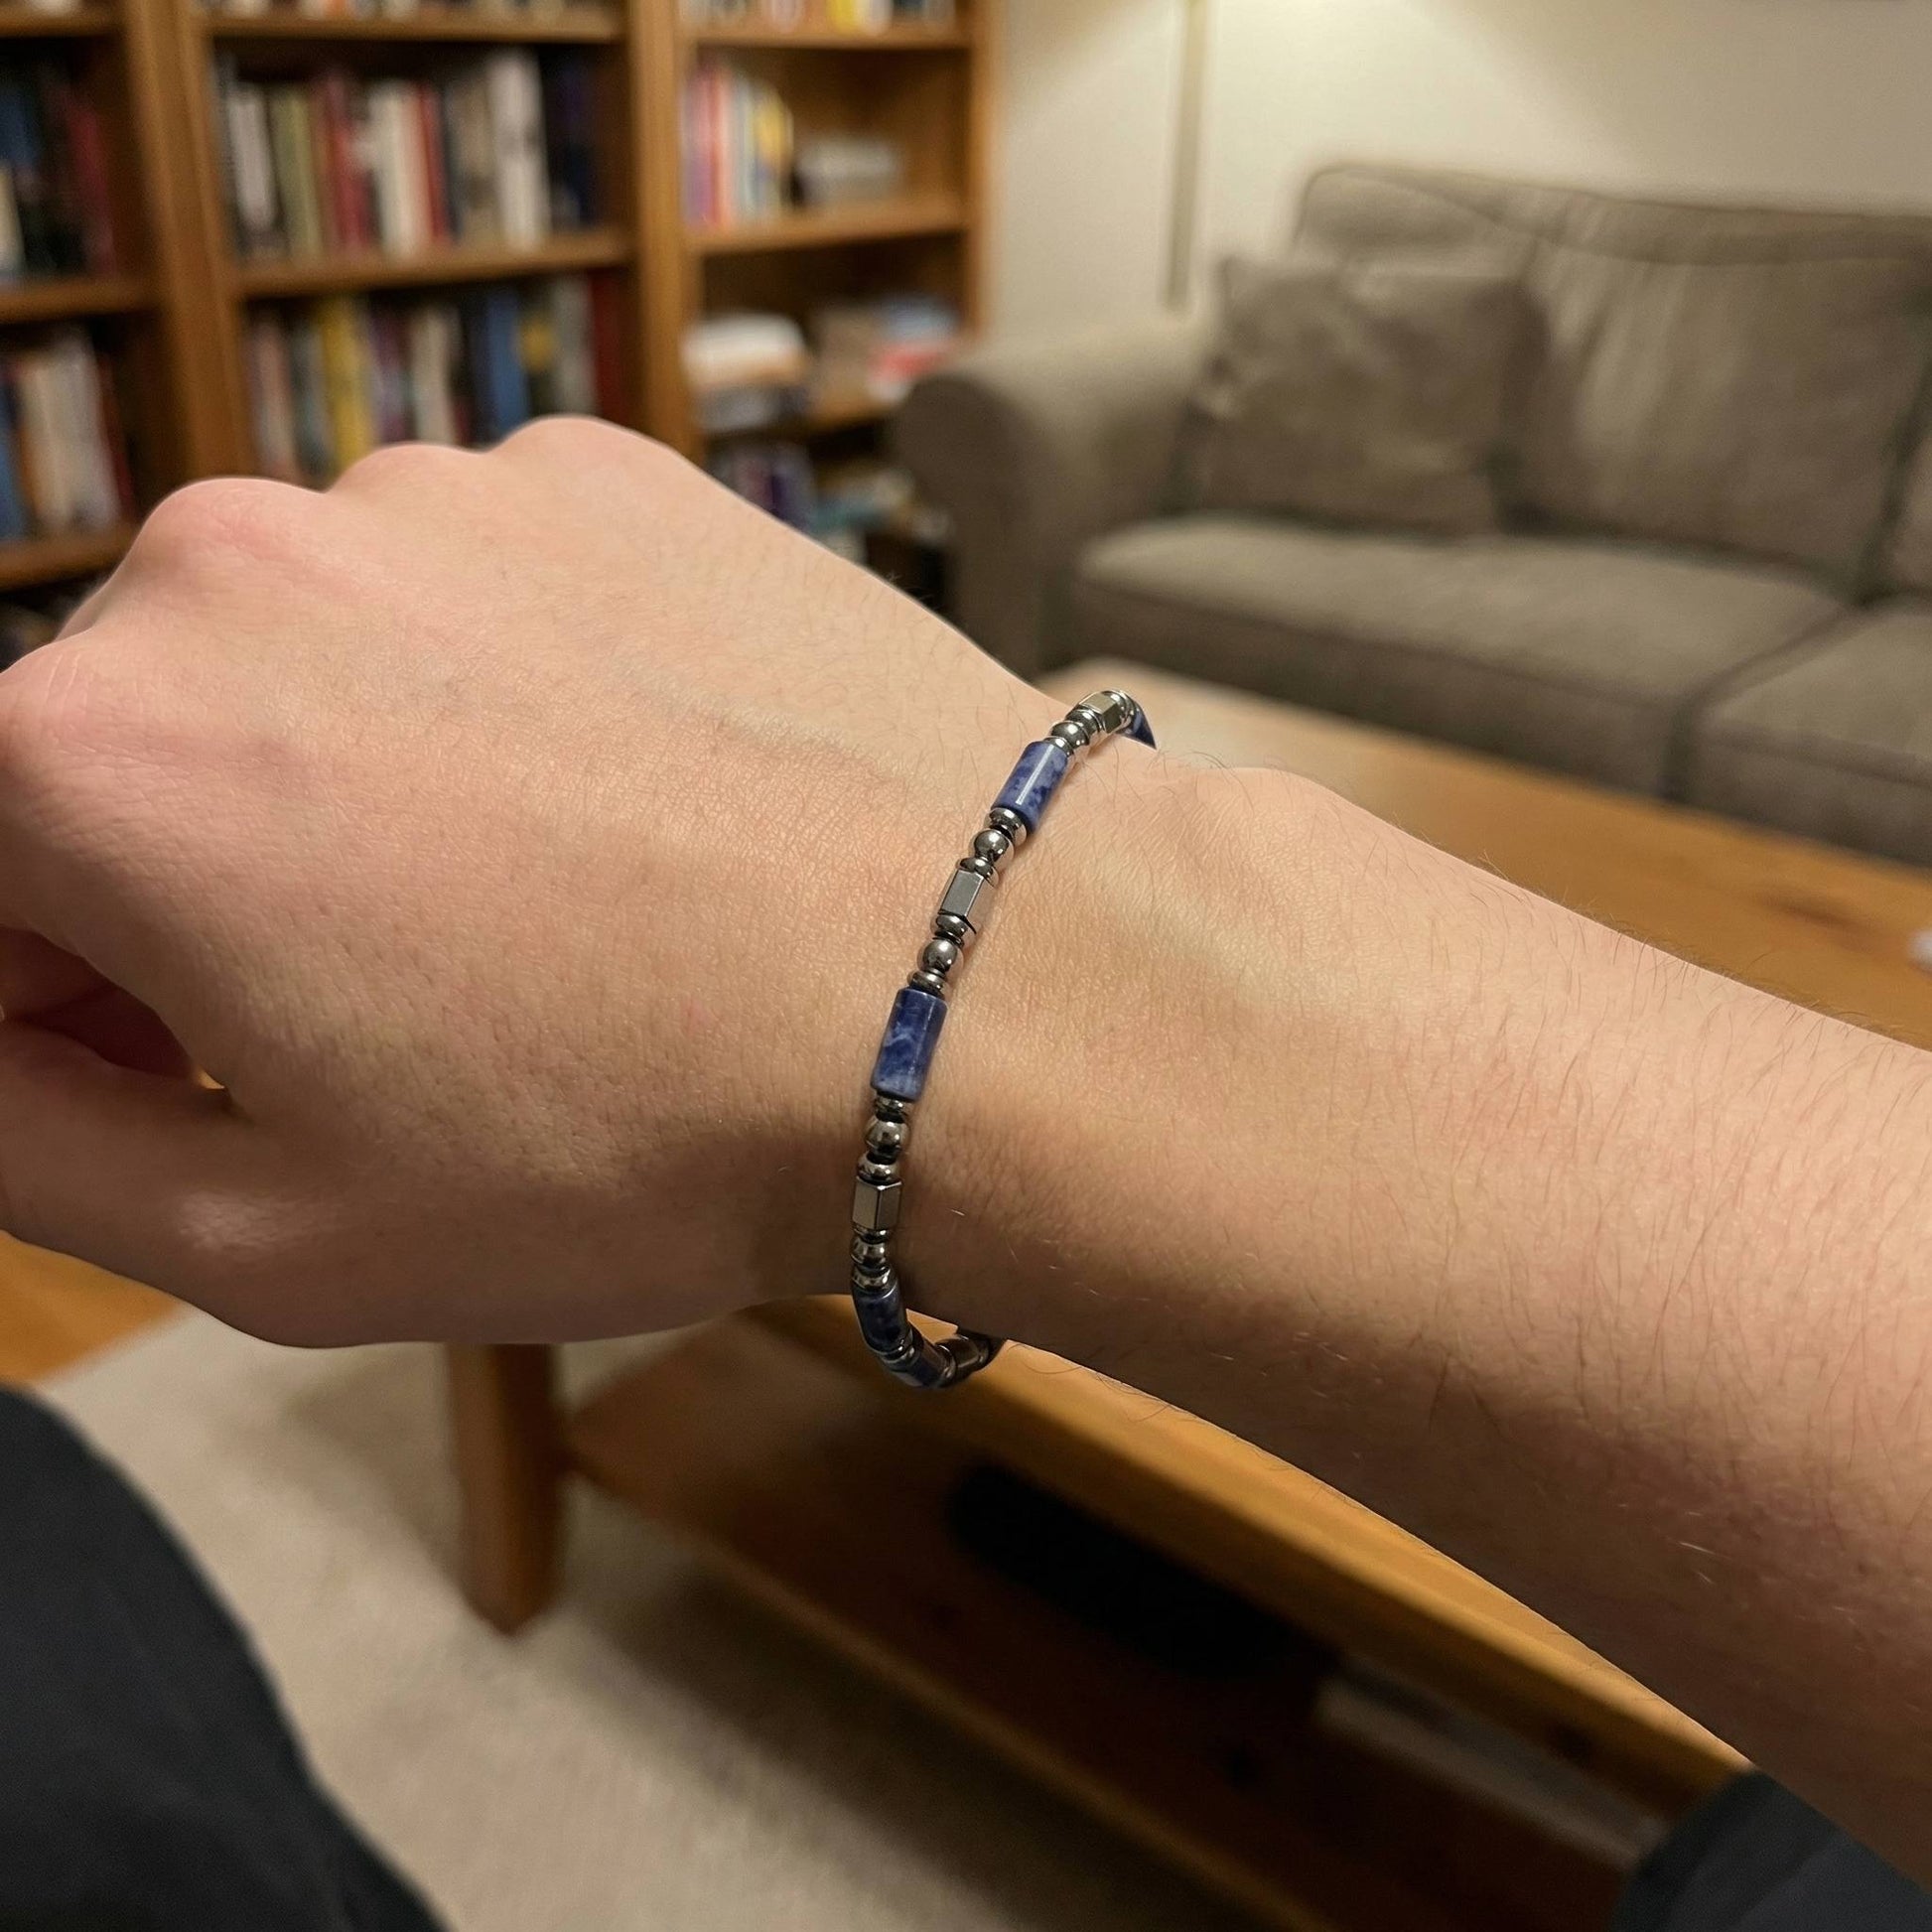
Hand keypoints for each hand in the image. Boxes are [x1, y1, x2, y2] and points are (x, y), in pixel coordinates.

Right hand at [0, 421, 1153, 1342]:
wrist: (983, 989)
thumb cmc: (641, 1139)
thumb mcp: (273, 1238)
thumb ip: (31, 1133)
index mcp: (94, 755)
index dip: (39, 993)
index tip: (143, 1063)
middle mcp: (232, 564)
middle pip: (121, 743)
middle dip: (175, 886)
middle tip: (341, 1024)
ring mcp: (435, 495)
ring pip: (306, 657)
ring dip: (343, 779)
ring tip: (519, 918)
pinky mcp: (599, 472)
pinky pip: (476, 592)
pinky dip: (497, 692)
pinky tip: (621, 806)